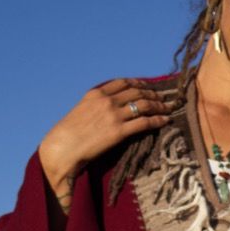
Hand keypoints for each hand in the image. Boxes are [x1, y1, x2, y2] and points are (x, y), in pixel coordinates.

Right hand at [38, 78, 182, 205]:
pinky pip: (144, 122)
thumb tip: (107, 108)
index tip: (147, 86)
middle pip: (137, 92)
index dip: (139, 83)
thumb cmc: (68, 134)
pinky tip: (165, 120)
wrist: (62, 148)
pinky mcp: (119, 132)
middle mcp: (106, 101)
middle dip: (153, 93)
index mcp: (96, 93)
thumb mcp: (81, 110)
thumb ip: (95, 105)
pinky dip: (157, 120)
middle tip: (162, 97)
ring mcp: (113, 115)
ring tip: (167, 108)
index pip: (123, 83)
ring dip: (159, 105)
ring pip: (144, 105)